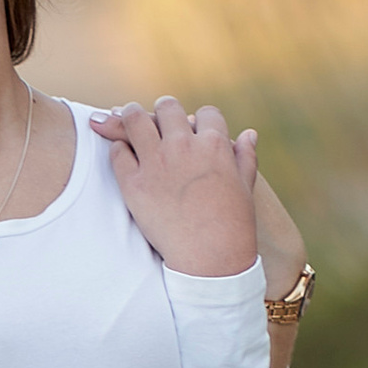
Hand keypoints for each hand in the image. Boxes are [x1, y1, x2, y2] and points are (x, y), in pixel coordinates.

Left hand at [98, 97, 260, 276]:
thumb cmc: (233, 225)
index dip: (200, 119)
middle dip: (163, 111)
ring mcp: (156, 163)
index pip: (206, 113)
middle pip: (167, 108)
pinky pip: (118, 153)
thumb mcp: (244, 187)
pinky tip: (122, 154)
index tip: (192, 126)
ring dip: (129, 116)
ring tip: (123, 118)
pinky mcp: (133, 184)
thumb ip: (245, 157)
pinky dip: (119, 149)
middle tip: (154, 118)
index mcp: (215, 144)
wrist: (210, 259)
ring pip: (134, 119)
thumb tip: (248, 133)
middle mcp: (184, 147)